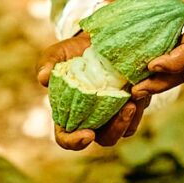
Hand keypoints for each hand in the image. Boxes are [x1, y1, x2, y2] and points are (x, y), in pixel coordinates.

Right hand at [36, 32, 150, 149]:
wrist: (96, 40)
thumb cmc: (72, 52)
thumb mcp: (56, 53)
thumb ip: (47, 63)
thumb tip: (43, 78)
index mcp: (67, 114)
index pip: (66, 138)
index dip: (74, 142)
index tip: (87, 134)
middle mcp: (89, 119)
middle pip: (102, 139)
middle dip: (114, 130)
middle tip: (124, 110)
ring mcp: (109, 114)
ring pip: (122, 132)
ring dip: (129, 120)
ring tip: (134, 100)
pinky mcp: (127, 105)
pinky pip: (136, 117)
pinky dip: (140, 108)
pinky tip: (140, 93)